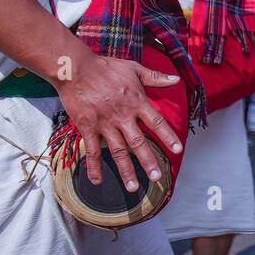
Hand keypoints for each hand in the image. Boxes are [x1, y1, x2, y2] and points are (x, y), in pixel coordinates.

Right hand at [54, 52, 182, 191]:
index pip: (156, 122)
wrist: (76, 69)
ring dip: (125, 170)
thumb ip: (155, 77)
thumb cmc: (106, 67)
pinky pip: (92, 151)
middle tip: (157, 177)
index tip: (178, 149)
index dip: (168, 136)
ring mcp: (105, 124)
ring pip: (118, 151)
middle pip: (139, 143)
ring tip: (133, 187)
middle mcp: (123, 116)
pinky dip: (94, 167)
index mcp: (137, 102)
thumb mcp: (134, 68)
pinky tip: (97, 181)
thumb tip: (176, 80)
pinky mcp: (88, 127)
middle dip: (149, 161)